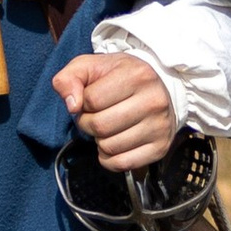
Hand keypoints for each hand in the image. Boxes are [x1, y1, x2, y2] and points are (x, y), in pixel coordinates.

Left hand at [52, 53, 176, 170]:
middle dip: (88, 124)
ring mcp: (160, 126)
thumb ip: (69, 79)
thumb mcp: (90, 67)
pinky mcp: (161, 148)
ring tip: (108, 127)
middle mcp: (153, 101)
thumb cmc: (118, 77)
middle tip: (95, 116)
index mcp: (137, 75)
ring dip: (99, 141)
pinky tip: (114, 142)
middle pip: (100, 126)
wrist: (157, 89)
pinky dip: (109, 158)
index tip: (90, 99)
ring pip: (109, 147)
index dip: (82, 103)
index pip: (91, 100)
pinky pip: (122, 164)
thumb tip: (72, 106)